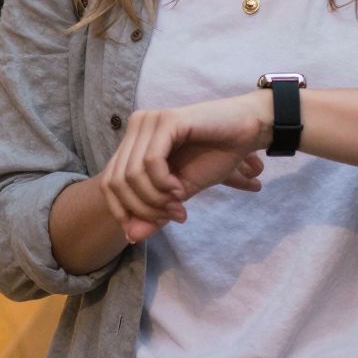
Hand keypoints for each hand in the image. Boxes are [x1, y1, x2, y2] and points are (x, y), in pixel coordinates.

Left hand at [96, 94, 268, 244]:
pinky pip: (152, 162)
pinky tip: (181, 190)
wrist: (248, 132)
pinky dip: (164, 184)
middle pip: (117, 181)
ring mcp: (150, 121)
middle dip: (143, 209)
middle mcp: (137, 126)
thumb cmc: (217, 156)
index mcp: (135, 140)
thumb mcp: (180, 192)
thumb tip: (131, 237)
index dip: (123, 211)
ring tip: (179, 206)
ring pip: (132, 175)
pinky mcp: (167, 120)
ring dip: (155, 199)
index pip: (109, 182)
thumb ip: (154, 211)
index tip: (151, 226)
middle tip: (172, 216)